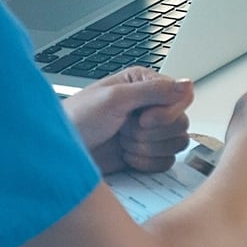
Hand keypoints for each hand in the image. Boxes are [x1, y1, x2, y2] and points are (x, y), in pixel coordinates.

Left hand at [64, 67, 194, 174]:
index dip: (168, 111)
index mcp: (145, 85)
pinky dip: (145, 163)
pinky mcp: (145, 154)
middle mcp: (151, 106)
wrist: (59, 155)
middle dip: (152, 133)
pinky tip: (125, 156)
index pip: (182, 96)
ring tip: (123, 142)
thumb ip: (154, 90)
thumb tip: (187, 83)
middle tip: (126, 130)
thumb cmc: (76, 120)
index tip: (144, 119)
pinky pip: (165, 163)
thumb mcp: (114, 99)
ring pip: (175, 143)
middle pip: (181, 123)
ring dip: (147, 148)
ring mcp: (148, 132)